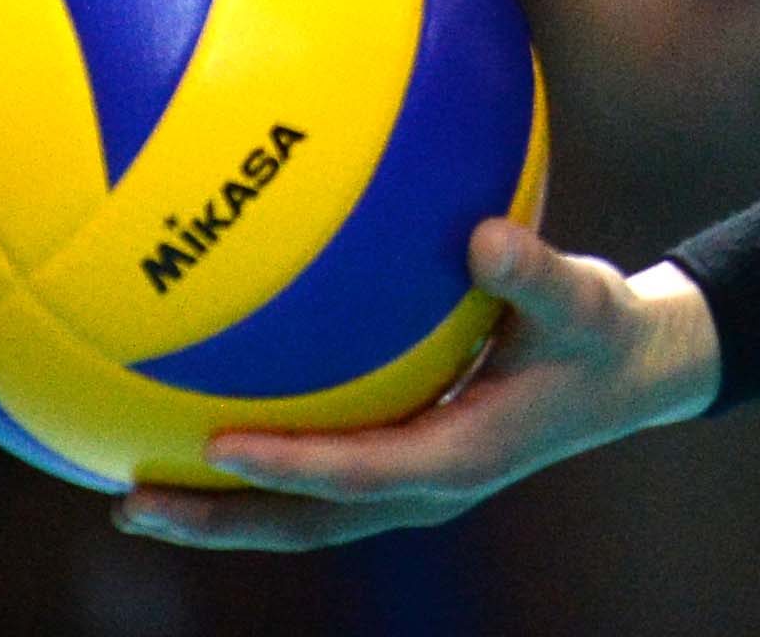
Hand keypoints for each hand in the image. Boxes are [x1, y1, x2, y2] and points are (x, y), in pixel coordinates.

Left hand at [116, 224, 718, 550]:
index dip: (287, 466)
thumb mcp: (585, 300)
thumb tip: (483, 236)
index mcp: (460, 456)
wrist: (628, 374)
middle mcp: (423, 486)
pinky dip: (255, 474)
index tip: (216, 445)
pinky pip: (314, 482)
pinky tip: (198, 433)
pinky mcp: (402, 465)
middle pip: (302, 523)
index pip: (356, 473)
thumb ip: (534, 272)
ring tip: (134, 495)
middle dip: (216, 521)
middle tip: (131, 504)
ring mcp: (408, 485)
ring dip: (220, 514)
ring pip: (298, 518)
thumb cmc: (602, 330)